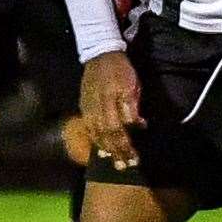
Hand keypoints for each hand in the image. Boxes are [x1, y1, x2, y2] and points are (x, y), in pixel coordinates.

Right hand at [80, 51, 144, 170]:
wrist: (100, 54)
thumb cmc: (120, 70)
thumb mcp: (131, 85)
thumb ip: (131, 106)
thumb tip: (137, 125)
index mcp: (108, 105)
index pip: (117, 132)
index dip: (125, 146)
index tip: (134, 159)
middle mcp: (96, 111)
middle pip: (106, 136)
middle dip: (116, 153)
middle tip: (124, 167)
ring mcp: (88, 109)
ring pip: (96, 134)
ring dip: (105, 150)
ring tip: (113, 162)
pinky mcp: (84, 107)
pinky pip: (89, 128)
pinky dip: (95, 140)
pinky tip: (100, 147)